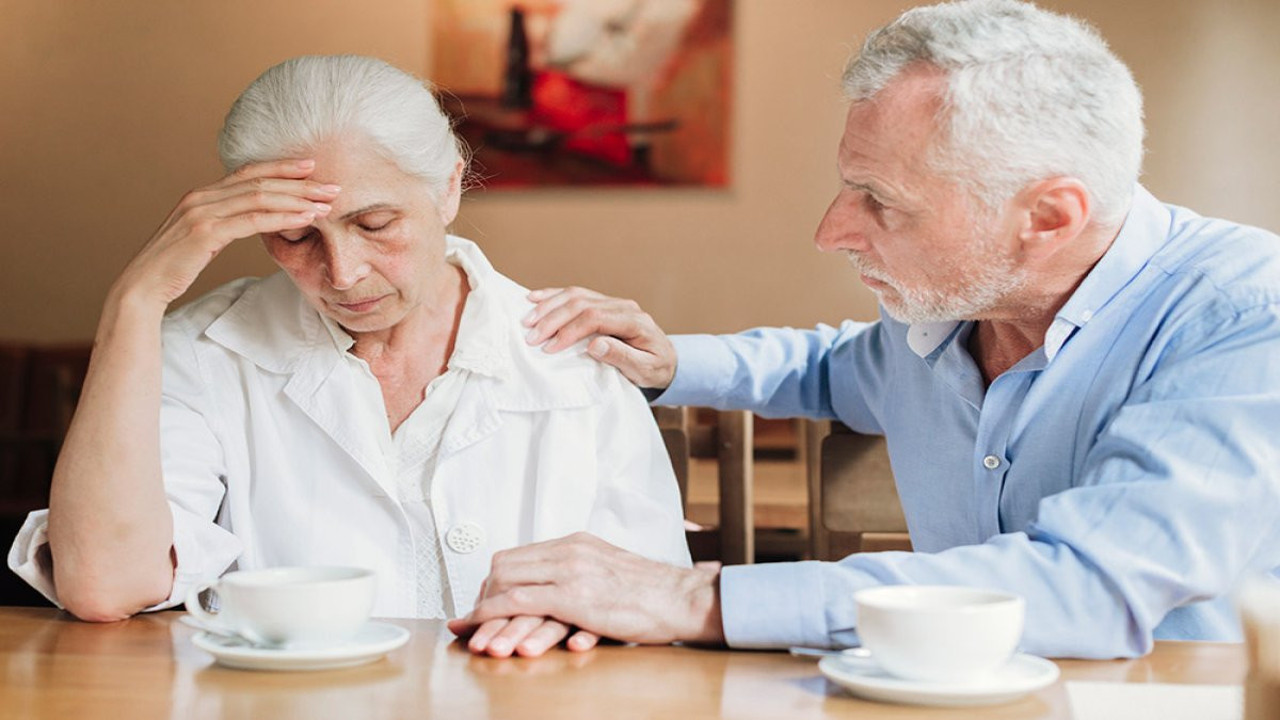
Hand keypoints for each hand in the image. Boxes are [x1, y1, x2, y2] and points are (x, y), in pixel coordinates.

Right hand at [113, 158, 340, 309]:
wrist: (143, 286)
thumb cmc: (174, 266)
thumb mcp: (202, 238)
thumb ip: (223, 223)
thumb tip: (250, 221)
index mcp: (202, 195)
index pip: (248, 172)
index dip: (281, 167)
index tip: (311, 167)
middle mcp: (201, 197)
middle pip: (259, 181)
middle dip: (300, 182)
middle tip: (332, 186)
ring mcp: (202, 213)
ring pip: (260, 197)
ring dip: (298, 199)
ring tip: (326, 204)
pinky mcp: (205, 233)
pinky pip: (252, 221)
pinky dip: (283, 218)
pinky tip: (305, 219)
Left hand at [447, 533, 724, 649]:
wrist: (683, 598)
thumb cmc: (652, 593)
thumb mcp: (609, 570)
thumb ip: (581, 572)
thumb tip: (557, 586)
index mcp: (576, 543)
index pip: (519, 554)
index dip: (496, 580)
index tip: (485, 602)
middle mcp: (569, 550)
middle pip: (504, 565)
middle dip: (483, 595)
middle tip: (474, 621)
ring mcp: (570, 571)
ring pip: (507, 582)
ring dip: (483, 611)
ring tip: (468, 631)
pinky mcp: (575, 597)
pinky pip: (520, 602)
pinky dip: (495, 616)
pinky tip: (487, 633)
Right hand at [523, 287, 677, 389]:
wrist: (668, 360)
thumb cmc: (656, 368)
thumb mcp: (644, 369)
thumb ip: (622, 356)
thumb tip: (595, 345)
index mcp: (634, 320)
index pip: (595, 318)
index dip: (569, 331)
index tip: (550, 348)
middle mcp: (623, 306)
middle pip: (581, 303)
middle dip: (553, 319)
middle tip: (531, 336)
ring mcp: (612, 302)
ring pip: (576, 295)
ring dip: (549, 306)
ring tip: (528, 320)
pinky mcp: (604, 304)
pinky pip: (577, 294)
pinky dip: (554, 296)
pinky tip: (535, 299)